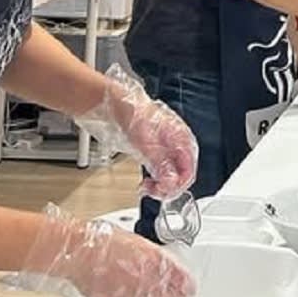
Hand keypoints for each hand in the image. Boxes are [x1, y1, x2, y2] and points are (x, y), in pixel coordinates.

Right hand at [10, 204, 196, 296]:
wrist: (77, 252)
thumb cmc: (98, 241)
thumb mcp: (132, 240)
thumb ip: (147, 253)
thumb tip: (155, 260)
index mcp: (151, 256)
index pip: (177, 274)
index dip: (185, 282)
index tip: (189, 286)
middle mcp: (145, 276)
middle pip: (170, 293)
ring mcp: (131, 291)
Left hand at [76, 65, 197, 200]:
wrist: (109, 103)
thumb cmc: (129, 110)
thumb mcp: (144, 141)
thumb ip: (160, 163)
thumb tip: (171, 182)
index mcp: (180, 137)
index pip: (189, 168)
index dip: (178, 184)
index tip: (164, 193)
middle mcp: (175, 143)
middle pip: (181, 173)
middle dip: (169, 186)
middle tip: (152, 192)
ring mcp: (163, 147)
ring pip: (171, 174)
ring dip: (161, 186)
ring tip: (147, 189)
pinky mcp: (151, 150)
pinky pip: (159, 171)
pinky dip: (154, 180)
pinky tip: (145, 183)